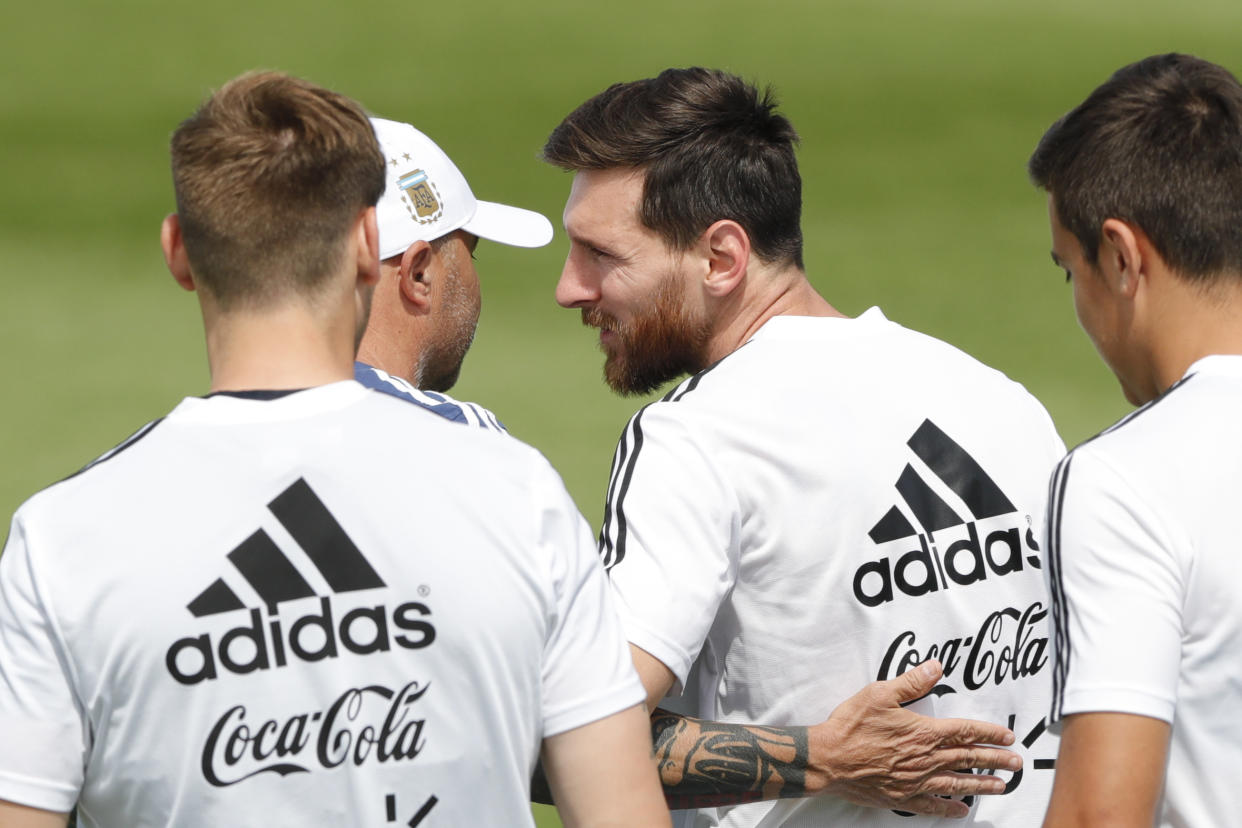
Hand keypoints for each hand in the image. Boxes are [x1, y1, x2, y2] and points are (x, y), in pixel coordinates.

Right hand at [809, 660, 1019, 818]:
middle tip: (1017, 764)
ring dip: (981, 784)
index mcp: (924, 733)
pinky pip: (932, 805)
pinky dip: (950, 808)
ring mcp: (915, 781)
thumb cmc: (851, 725)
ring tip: (1001, 786)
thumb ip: (911, 682)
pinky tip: (961, 810)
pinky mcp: (902, 797)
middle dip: (996, 760)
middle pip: (969, 759)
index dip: (989, 734)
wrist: (828, 759)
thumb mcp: (879, 694)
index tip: (1008, 737)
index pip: (965, 731)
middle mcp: (926, 759)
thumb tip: (936, 667)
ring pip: (957, 783)